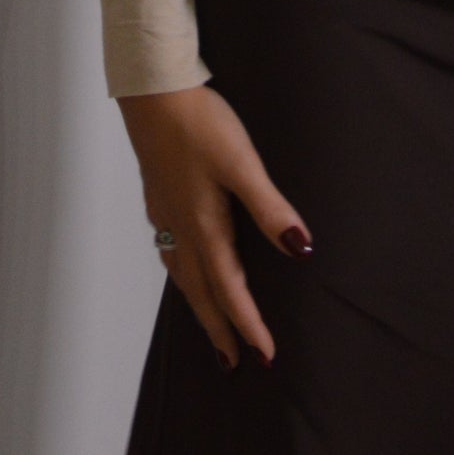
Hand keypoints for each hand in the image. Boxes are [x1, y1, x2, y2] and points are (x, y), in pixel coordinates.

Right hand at [116, 83, 313, 369]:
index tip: (264, 356)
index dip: (249, 325)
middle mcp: (181, 228)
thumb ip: (271, 208)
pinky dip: (181, 273)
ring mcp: (165, 213)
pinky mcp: (159, 195)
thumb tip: (300, 250)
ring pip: (182, 274)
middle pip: (201, 293)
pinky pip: (170, 250)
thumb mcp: (242, 163)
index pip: (230, 290)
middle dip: (219, 330)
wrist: (153, 91)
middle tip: (232, 363)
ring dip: (199, 305)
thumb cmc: (199, 123)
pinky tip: (183, 262)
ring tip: (209, 325)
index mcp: (204, 227)